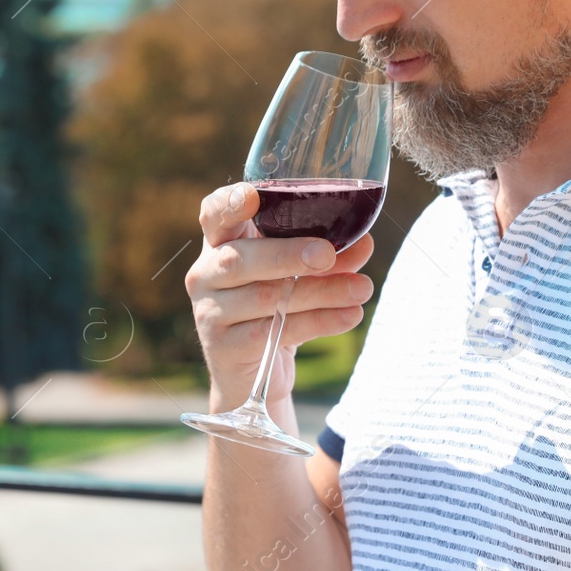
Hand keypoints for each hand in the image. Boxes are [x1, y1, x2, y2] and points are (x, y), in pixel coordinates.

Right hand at [186, 182, 374, 411]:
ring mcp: (210, 312)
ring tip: (362, 289)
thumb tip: (364, 242)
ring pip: (266, 297)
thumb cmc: (273, 307)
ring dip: (321, 292)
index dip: (230, 203)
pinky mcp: (225, 348)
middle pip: (240, 259)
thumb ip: (326, 254)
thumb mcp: (297, 274)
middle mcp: (206, 274)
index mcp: (220, 242)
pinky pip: (274, 331)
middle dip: (288, 254)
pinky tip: (349, 315)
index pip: (215, 214)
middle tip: (328, 255)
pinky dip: (318, 322)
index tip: (253, 197)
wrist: (251, 374)